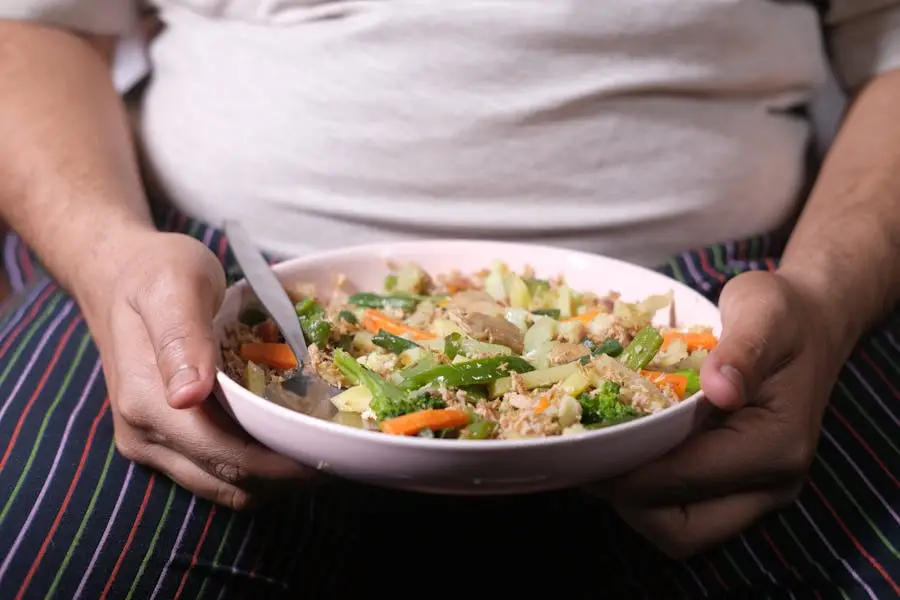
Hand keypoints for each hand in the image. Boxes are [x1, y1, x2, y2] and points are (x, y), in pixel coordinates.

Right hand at [82, 231, 311, 509]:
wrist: (117, 273)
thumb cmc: (155, 272)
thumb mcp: (174, 286)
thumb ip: (182, 337)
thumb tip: (188, 396)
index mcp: (149, 404)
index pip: (228, 458)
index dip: (284, 465)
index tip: (333, 453)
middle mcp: (145, 437)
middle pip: (231, 481)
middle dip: (289, 476)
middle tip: (343, 451)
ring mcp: (151, 445)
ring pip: (226, 486)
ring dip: (275, 477)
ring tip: (322, 447)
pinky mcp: (163, 443)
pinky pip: (217, 472)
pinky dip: (256, 467)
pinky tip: (287, 438)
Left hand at [595, 271, 844, 557]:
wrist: (812, 323)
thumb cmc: (783, 315)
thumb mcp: (763, 313)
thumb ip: (741, 351)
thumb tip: (719, 389)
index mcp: (775, 446)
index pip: (685, 479)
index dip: (630, 470)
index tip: (586, 446)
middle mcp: (772, 484)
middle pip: (681, 530)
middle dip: (626, 501)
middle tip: (586, 457)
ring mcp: (756, 492)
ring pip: (679, 530)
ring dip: (632, 502)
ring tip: (598, 456)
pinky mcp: (739, 487)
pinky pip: (685, 510)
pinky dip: (647, 492)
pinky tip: (622, 452)